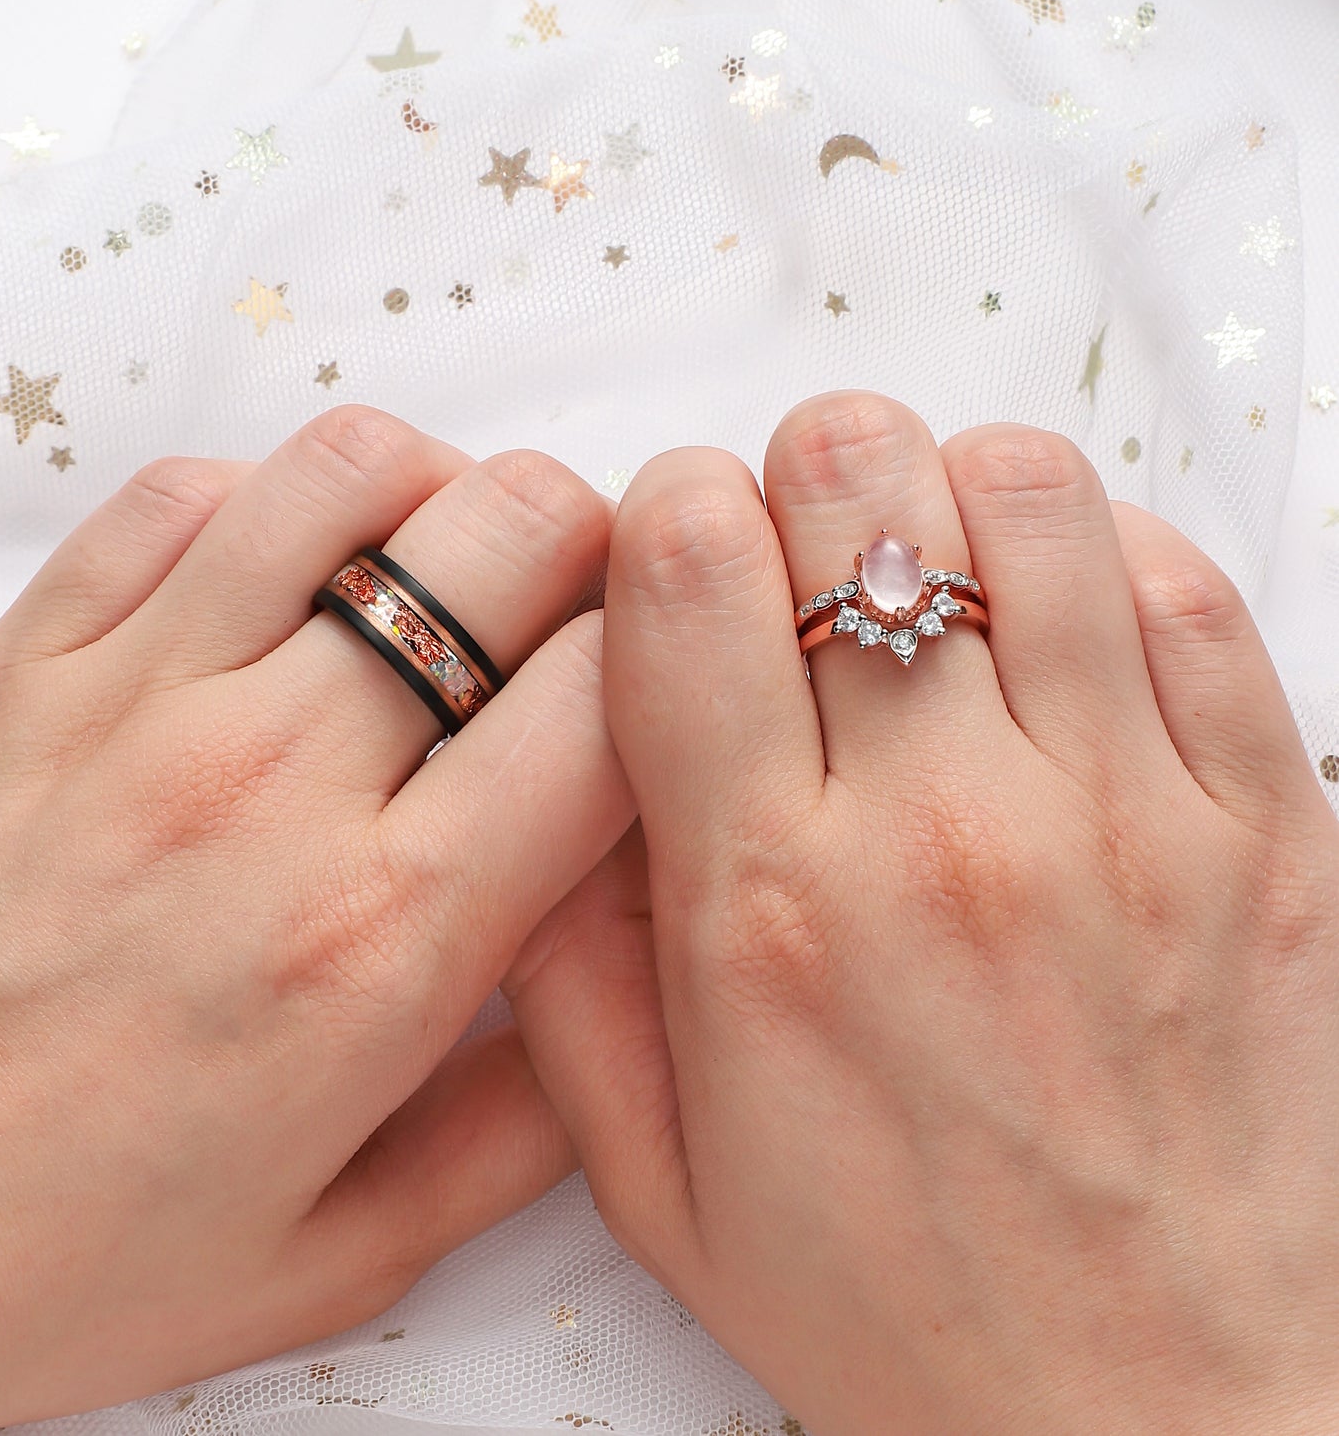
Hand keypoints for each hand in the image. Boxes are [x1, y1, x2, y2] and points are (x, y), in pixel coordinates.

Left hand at [0, 408, 631, 1432]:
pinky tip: (292, 581)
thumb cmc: (71, 1252)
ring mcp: (134, 702)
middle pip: (511, 534)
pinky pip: (181, 493)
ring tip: (448, 573)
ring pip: (351, 470)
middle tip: (582, 611)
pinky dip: (273, 501)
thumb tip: (630, 982)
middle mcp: (271, 785)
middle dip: (594, 547)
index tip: (669, 688)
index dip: (679, 660)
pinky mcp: (26, 665)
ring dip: (444, 495)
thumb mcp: (351, 1248)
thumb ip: (534, 1121)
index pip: (609, 697)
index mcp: (383, 936)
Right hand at [507, 392, 1338, 1433]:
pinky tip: (1054, 627)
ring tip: (926, 574)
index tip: (676, 547)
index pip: (684, 576)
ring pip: (1027, 497)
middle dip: (799, 477)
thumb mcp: (654, 1170)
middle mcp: (944, 834)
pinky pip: (1186, 592)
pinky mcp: (1260, 829)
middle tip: (796, 547)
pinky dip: (1106, 556)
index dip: (665, 509)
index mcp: (768, 904)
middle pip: (855, 489)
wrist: (1144, 1417)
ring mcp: (1124, 817)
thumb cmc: (897, 1303)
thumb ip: (566, 959)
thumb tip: (558, 778)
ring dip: (948, 491)